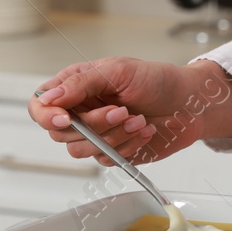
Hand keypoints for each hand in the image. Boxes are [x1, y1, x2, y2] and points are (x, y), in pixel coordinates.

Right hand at [27, 58, 231, 165]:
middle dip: (93, 125)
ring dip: (113, 136)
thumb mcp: (118, 71)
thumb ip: (81, 83)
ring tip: (138, 119)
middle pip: (60, 133)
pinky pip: (105, 160)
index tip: (67, 118)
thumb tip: (50, 97)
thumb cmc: (157, 80)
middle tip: (121, 110)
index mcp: (75, 86)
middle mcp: (81, 112)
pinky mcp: (112, 152)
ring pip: (81, 150)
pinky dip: (127, 147)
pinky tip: (144, 131)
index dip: (47, 115)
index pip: (41, 105)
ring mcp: (96, 134)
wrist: (190, 104)